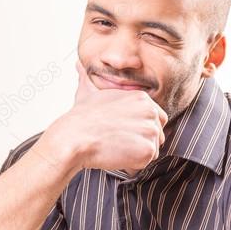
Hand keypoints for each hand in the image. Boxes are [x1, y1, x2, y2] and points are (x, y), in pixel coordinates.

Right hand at [39, 61, 167, 174]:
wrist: (74, 138)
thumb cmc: (79, 119)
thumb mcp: (86, 92)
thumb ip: (88, 78)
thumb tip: (78, 64)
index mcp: (142, 98)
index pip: (156, 118)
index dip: (140, 128)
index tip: (123, 132)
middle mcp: (151, 112)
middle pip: (156, 135)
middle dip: (139, 141)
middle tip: (116, 141)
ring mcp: (151, 131)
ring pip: (151, 150)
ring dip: (134, 154)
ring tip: (114, 147)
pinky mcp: (148, 150)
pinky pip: (145, 162)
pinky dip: (131, 165)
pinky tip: (115, 155)